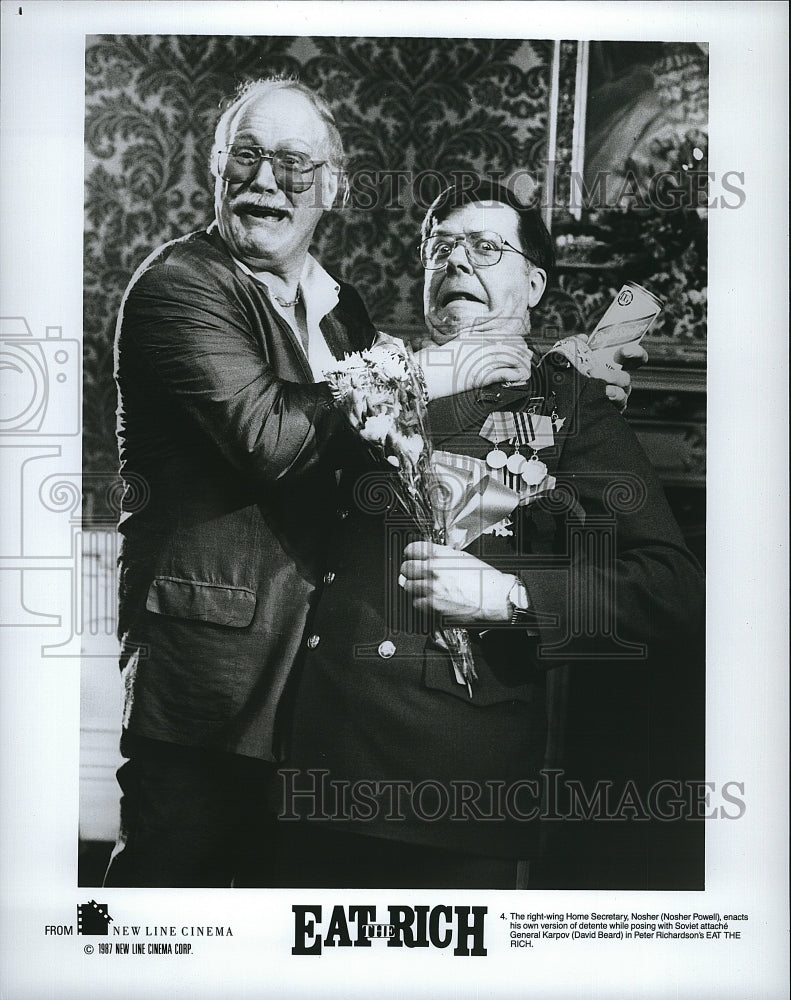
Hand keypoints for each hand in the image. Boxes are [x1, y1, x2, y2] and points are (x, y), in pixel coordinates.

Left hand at [399, 541, 512, 621]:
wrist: (495, 597)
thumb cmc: (484, 578)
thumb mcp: (463, 557)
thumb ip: (443, 555)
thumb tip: (429, 556)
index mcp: (441, 555)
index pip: (413, 549)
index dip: (409, 553)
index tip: (409, 556)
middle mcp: (434, 570)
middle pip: (406, 568)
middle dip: (408, 570)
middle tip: (412, 573)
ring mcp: (432, 588)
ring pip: (408, 586)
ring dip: (413, 586)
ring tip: (421, 587)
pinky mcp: (434, 605)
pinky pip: (416, 602)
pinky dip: (420, 601)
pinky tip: (428, 599)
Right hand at [414, 331, 533, 399]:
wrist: (423, 375)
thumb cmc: (433, 364)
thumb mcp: (452, 349)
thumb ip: (466, 345)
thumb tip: (476, 345)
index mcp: (473, 338)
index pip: (503, 334)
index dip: (515, 341)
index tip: (522, 347)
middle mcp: (480, 346)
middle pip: (511, 345)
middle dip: (522, 353)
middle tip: (527, 359)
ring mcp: (481, 360)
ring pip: (512, 358)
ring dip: (521, 365)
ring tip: (525, 371)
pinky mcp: (481, 375)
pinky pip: (506, 372)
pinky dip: (515, 376)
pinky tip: (519, 379)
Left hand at [555, 334, 648, 410]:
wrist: (561, 399)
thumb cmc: (571, 375)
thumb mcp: (571, 357)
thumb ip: (576, 344)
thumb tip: (582, 338)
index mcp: (615, 366)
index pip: (636, 359)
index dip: (636, 353)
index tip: (623, 351)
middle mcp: (619, 382)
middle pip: (625, 378)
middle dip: (610, 375)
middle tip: (593, 373)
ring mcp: (617, 397)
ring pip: (621, 393)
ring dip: (608, 390)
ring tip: (593, 388)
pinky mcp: (611, 411)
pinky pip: (616, 407)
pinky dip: (608, 402)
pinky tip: (599, 399)